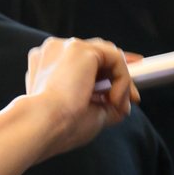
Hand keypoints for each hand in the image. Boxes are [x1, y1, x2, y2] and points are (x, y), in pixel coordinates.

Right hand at [24, 37, 136, 154]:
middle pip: (99, 55)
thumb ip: (103, 106)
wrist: (42, 126)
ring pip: (109, 57)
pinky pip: (115, 59)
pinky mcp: (80, 48)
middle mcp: (55, 52)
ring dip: (122, 82)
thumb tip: (121, 108)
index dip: (106, 72)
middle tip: (131, 100)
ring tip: (119, 106)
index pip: (84, 61)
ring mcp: (66, 47)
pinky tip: (114, 100)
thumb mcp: (86, 115)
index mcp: (48, 66)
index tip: (120, 89)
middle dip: (119, 77)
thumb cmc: (57, 127)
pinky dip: (122, 80)